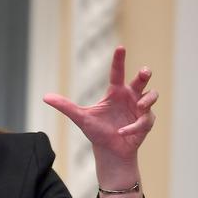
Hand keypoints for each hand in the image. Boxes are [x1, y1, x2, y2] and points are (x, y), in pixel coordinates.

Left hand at [43, 46, 157, 161]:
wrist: (109, 150)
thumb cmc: (96, 131)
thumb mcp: (80, 117)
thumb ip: (65, 106)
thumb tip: (45, 97)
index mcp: (115, 92)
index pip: (117, 72)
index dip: (119, 60)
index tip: (120, 47)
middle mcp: (130, 97)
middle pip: (141, 80)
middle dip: (145, 74)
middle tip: (144, 72)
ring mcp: (140, 109)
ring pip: (152, 96)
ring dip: (147, 100)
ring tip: (139, 106)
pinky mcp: (146, 122)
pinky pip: (145, 120)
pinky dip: (134, 126)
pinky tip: (122, 132)